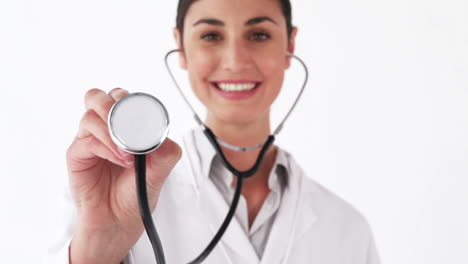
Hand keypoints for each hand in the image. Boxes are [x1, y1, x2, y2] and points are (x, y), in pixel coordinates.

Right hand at [66, 88, 181, 263]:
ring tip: (128, 155)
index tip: (145, 118)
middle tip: (127, 124)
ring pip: (90, 116)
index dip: (131, 101)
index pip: (121, 98)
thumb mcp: (160, 171)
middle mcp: (103, 129)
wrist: (121, 219)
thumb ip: (166, 152)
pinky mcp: (77, 155)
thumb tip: (163, 137)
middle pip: (98, 97)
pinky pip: (86, 141)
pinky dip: (106, 147)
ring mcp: (88, 140)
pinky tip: (120, 161)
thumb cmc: (137, 191)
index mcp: (123, 126)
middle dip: (113, 105)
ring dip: (112, 131)